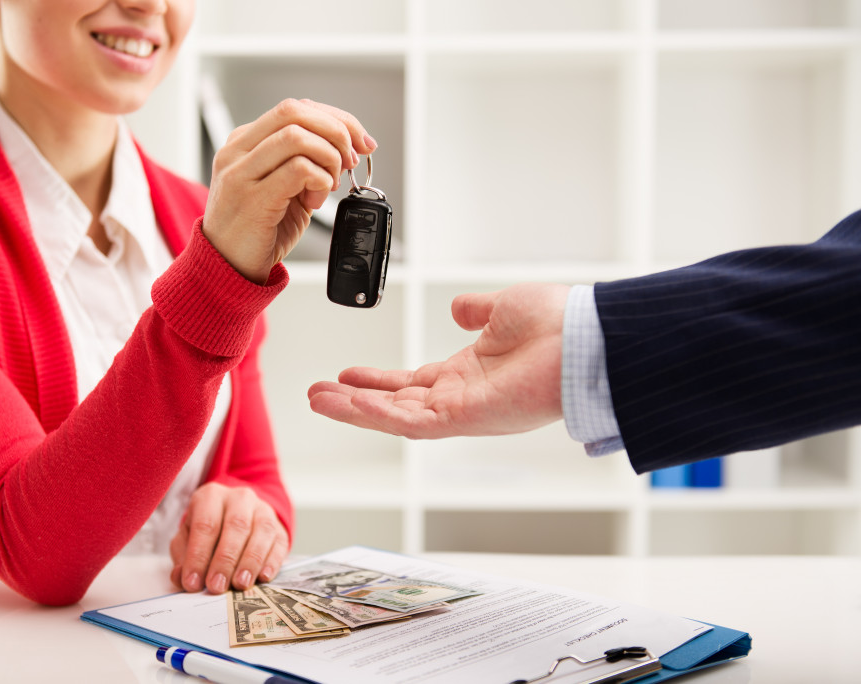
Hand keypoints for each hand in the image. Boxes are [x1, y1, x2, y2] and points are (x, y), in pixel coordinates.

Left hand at [169, 482, 288, 593]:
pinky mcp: (279, 528)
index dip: (198, 556)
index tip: (193, 582)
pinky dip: (272, 561)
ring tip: (240, 584)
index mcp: (211, 496)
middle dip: (225, 560)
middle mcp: (239, 498)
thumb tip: (182, 579)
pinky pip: (279, 543)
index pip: (205, 525)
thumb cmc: (208, 529)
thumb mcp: (188, 536)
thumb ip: (183, 556)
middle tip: (217, 586)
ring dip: (250, 562)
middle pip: (236, 527)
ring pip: (261, 532)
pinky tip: (263, 577)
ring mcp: (263, 510)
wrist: (238, 516)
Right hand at [203, 98, 376, 283]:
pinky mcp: (252, 198)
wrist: (227, 267)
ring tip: (329, 186)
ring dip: (328, 158)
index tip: (361, 141)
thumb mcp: (283, 188)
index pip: (296, 108)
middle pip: (295, 112)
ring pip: (297, 136)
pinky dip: (320, 180)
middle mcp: (238, 150)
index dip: (336, 119)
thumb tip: (348, 148)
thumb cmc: (256, 231)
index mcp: (245, 142)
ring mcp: (241, 172)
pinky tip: (316, 200)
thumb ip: (306, 164)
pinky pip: (298, 169)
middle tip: (351, 160)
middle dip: (337, 131)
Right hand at [308, 283, 571, 437]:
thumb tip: (459, 307)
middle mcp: (462, 397)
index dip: (376, 381)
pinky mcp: (466, 417)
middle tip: (319, 395)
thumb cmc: (559, 324)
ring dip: (355, 410)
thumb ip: (477, 310)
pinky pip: (412, 421)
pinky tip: (349, 402)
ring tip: (317, 400)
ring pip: (395, 418)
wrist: (585, 337)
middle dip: (354, 401)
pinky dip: (378, 413)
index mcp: (469, 374)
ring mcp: (463, 411)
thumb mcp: (504, 308)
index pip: (411, 384)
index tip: (345, 375)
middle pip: (395, 405)